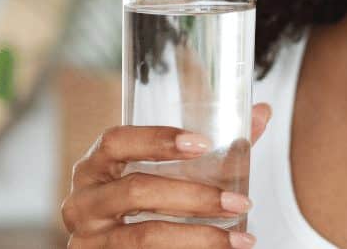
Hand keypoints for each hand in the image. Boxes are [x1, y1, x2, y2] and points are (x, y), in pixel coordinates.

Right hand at [61, 102, 271, 247]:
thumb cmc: (149, 203)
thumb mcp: (173, 173)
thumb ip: (215, 147)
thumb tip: (263, 111)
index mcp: (96, 165)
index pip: (116, 140)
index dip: (156, 139)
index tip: (202, 143)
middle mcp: (83, 200)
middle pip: (136, 192)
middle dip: (195, 197)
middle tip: (240, 201)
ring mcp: (88, 240)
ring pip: (144, 236)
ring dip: (198, 237)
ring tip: (240, 237)